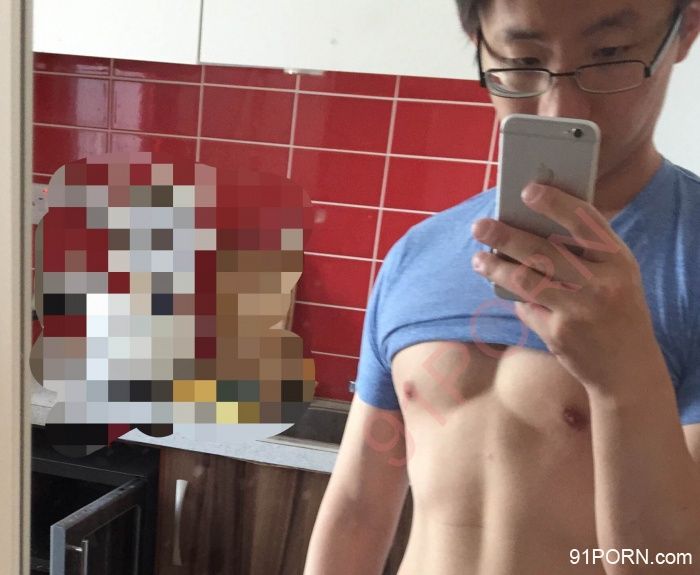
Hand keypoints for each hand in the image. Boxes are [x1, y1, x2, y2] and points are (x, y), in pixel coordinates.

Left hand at [470, 182, 665, 394]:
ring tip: (478, 259)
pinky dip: (517, 299)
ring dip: (497, 267)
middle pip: (545, 252)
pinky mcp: (560, 333)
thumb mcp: (615, 275)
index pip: (585, 222)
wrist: (628, 369)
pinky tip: (507, 292)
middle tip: (480, 225)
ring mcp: (580, 309)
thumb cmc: (615, 310)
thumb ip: (585, 253)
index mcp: (618, 260)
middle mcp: (601, 282)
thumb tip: (530, 225)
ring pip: (527, 280)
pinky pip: (527, 308)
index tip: (527, 191)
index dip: (556, 203)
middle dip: (507, 236)